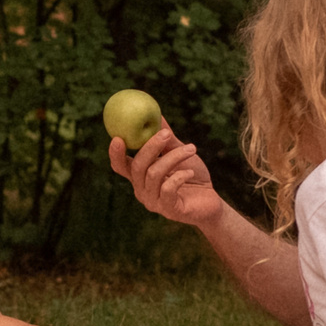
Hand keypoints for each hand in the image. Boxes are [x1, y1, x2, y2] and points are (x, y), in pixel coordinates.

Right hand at [110, 128, 225, 228]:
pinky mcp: (169, 210)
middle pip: (137, 167)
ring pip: (154, 174)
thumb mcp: (179, 153)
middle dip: (150, 147)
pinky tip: (190, 171)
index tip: (117, 138)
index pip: (121, 166)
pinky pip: (168, 189)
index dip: (115, 154)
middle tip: (166, 133)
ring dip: (174, 157)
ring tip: (191, 148)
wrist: (211, 200)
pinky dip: (180, 176)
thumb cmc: (193, 176)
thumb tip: (157, 115)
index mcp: (140, 177)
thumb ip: (167, 139)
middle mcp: (142, 190)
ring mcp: (154, 202)